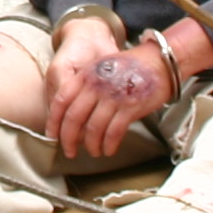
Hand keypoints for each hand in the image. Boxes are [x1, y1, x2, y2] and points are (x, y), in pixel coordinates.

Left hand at [45, 14, 176, 161]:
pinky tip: (109, 150)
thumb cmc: (131, 68)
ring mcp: (112, 96)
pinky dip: (108, 145)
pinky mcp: (129, 107)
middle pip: (73, 118)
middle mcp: (95, 85)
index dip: (54, 121)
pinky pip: (113, 132)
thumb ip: (85, 85)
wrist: (160, 61)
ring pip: (93, 129)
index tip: (52, 136)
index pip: (61, 100)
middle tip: (69, 151)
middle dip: (68, 140)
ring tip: (94, 152)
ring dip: (91, 145)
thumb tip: (73, 113)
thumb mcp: (102, 68)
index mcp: (85, 75)